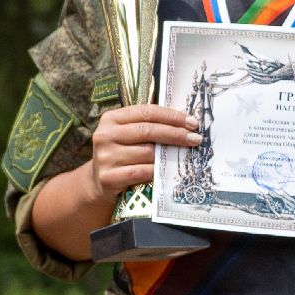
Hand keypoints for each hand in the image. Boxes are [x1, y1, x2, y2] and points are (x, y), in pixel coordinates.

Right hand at [86, 104, 200, 203]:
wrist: (99, 182)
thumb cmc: (122, 153)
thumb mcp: (128, 134)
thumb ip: (149, 124)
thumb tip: (184, 121)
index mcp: (111, 118)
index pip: (146, 112)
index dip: (172, 116)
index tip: (192, 122)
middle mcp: (105, 135)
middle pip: (148, 130)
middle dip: (176, 134)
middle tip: (196, 138)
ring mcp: (105, 156)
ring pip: (147, 152)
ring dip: (168, 154)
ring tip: (185, 154)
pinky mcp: (108, 177)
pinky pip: (141, 172)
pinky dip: (156, 171)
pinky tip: (167, 170)